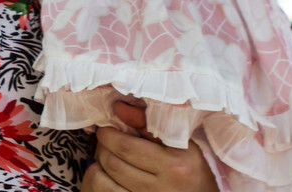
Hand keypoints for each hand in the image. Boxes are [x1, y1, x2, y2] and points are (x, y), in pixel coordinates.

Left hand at [82, 102, 219, 191]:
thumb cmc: (192, 171)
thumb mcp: (182, 145)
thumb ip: (150, 124)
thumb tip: (119, 108)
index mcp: (175, 165)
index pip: (127, 146)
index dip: (109, 134)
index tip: (106, 127)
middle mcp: (164, 187)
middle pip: (114, 163)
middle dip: (102, 147)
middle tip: (104, 140)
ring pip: (106, 181)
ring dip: (99, 164)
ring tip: (105, 155)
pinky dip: (101, 180)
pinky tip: (106, 173)